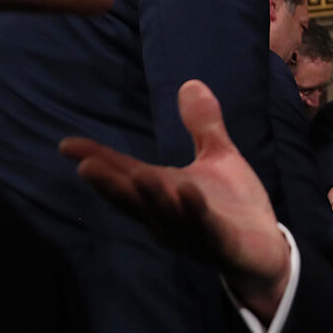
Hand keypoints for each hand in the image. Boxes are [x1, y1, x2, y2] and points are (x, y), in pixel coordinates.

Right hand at [59, 80, 289, 320]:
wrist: (265, 249)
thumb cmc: (235, 205)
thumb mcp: (218, 157)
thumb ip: (203, 125)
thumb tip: (191, 83)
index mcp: (164, 192)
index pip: (125, 173)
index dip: (98, 159)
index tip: (66, 145)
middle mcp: (168, 215)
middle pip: (134, 199)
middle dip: (111, 184)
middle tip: (85, 165)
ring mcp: (192, 232)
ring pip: (165, 215)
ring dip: (151, 197)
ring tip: (136, 175)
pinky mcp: (221, 243)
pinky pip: (205, 226)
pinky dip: (194, 211)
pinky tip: (187, 192)